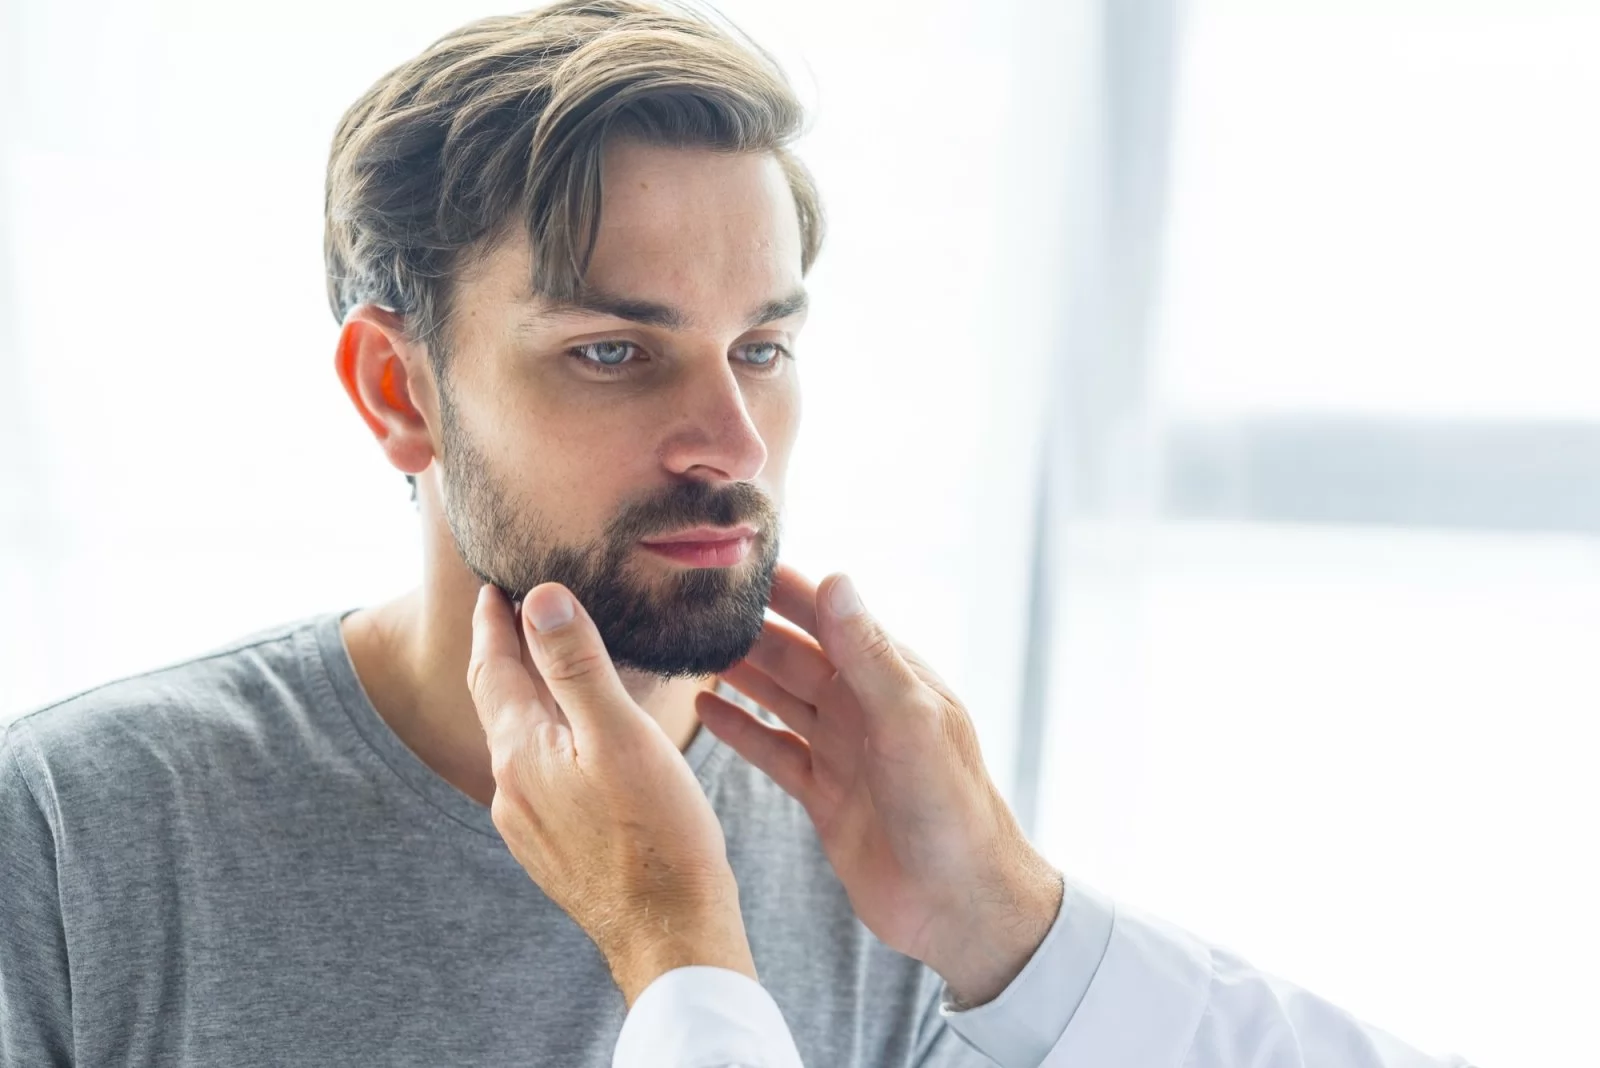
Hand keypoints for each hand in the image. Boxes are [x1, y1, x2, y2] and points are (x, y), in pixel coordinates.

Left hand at [466, 582, 755, 1006]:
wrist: (671, 935)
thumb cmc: (658, 834)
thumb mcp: (621, 734)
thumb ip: (576, 665)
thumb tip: (539, 598)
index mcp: (521, 753)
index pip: (491, 668)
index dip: (491, 622)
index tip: (492, 586)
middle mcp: (511, 789)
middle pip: (499, 703)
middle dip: (504, 654)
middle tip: (513, 613)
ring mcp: (528, 826)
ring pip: (521, 742)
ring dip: (528, 698)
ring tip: (549, 667)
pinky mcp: (553, 850)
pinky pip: (540, 776)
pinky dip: (549, 739)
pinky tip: (578, 743)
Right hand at [696, 564, 1063, 1007]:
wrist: (959, 904)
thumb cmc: (950, 807)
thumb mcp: (908, 720)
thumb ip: (868, 654)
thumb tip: (835, 580)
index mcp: (892, 679)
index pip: (832, 617)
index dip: (788, 588)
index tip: (738, 560)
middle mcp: (864, 708)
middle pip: (796, 655)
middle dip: (750, 628)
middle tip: (694, 602)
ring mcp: (843, 751)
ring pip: (780, 698)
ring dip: (741, 673)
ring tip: (689, 645)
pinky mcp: (824, 795)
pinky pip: (774, 751)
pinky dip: (740, 729)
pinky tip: (704, 709)